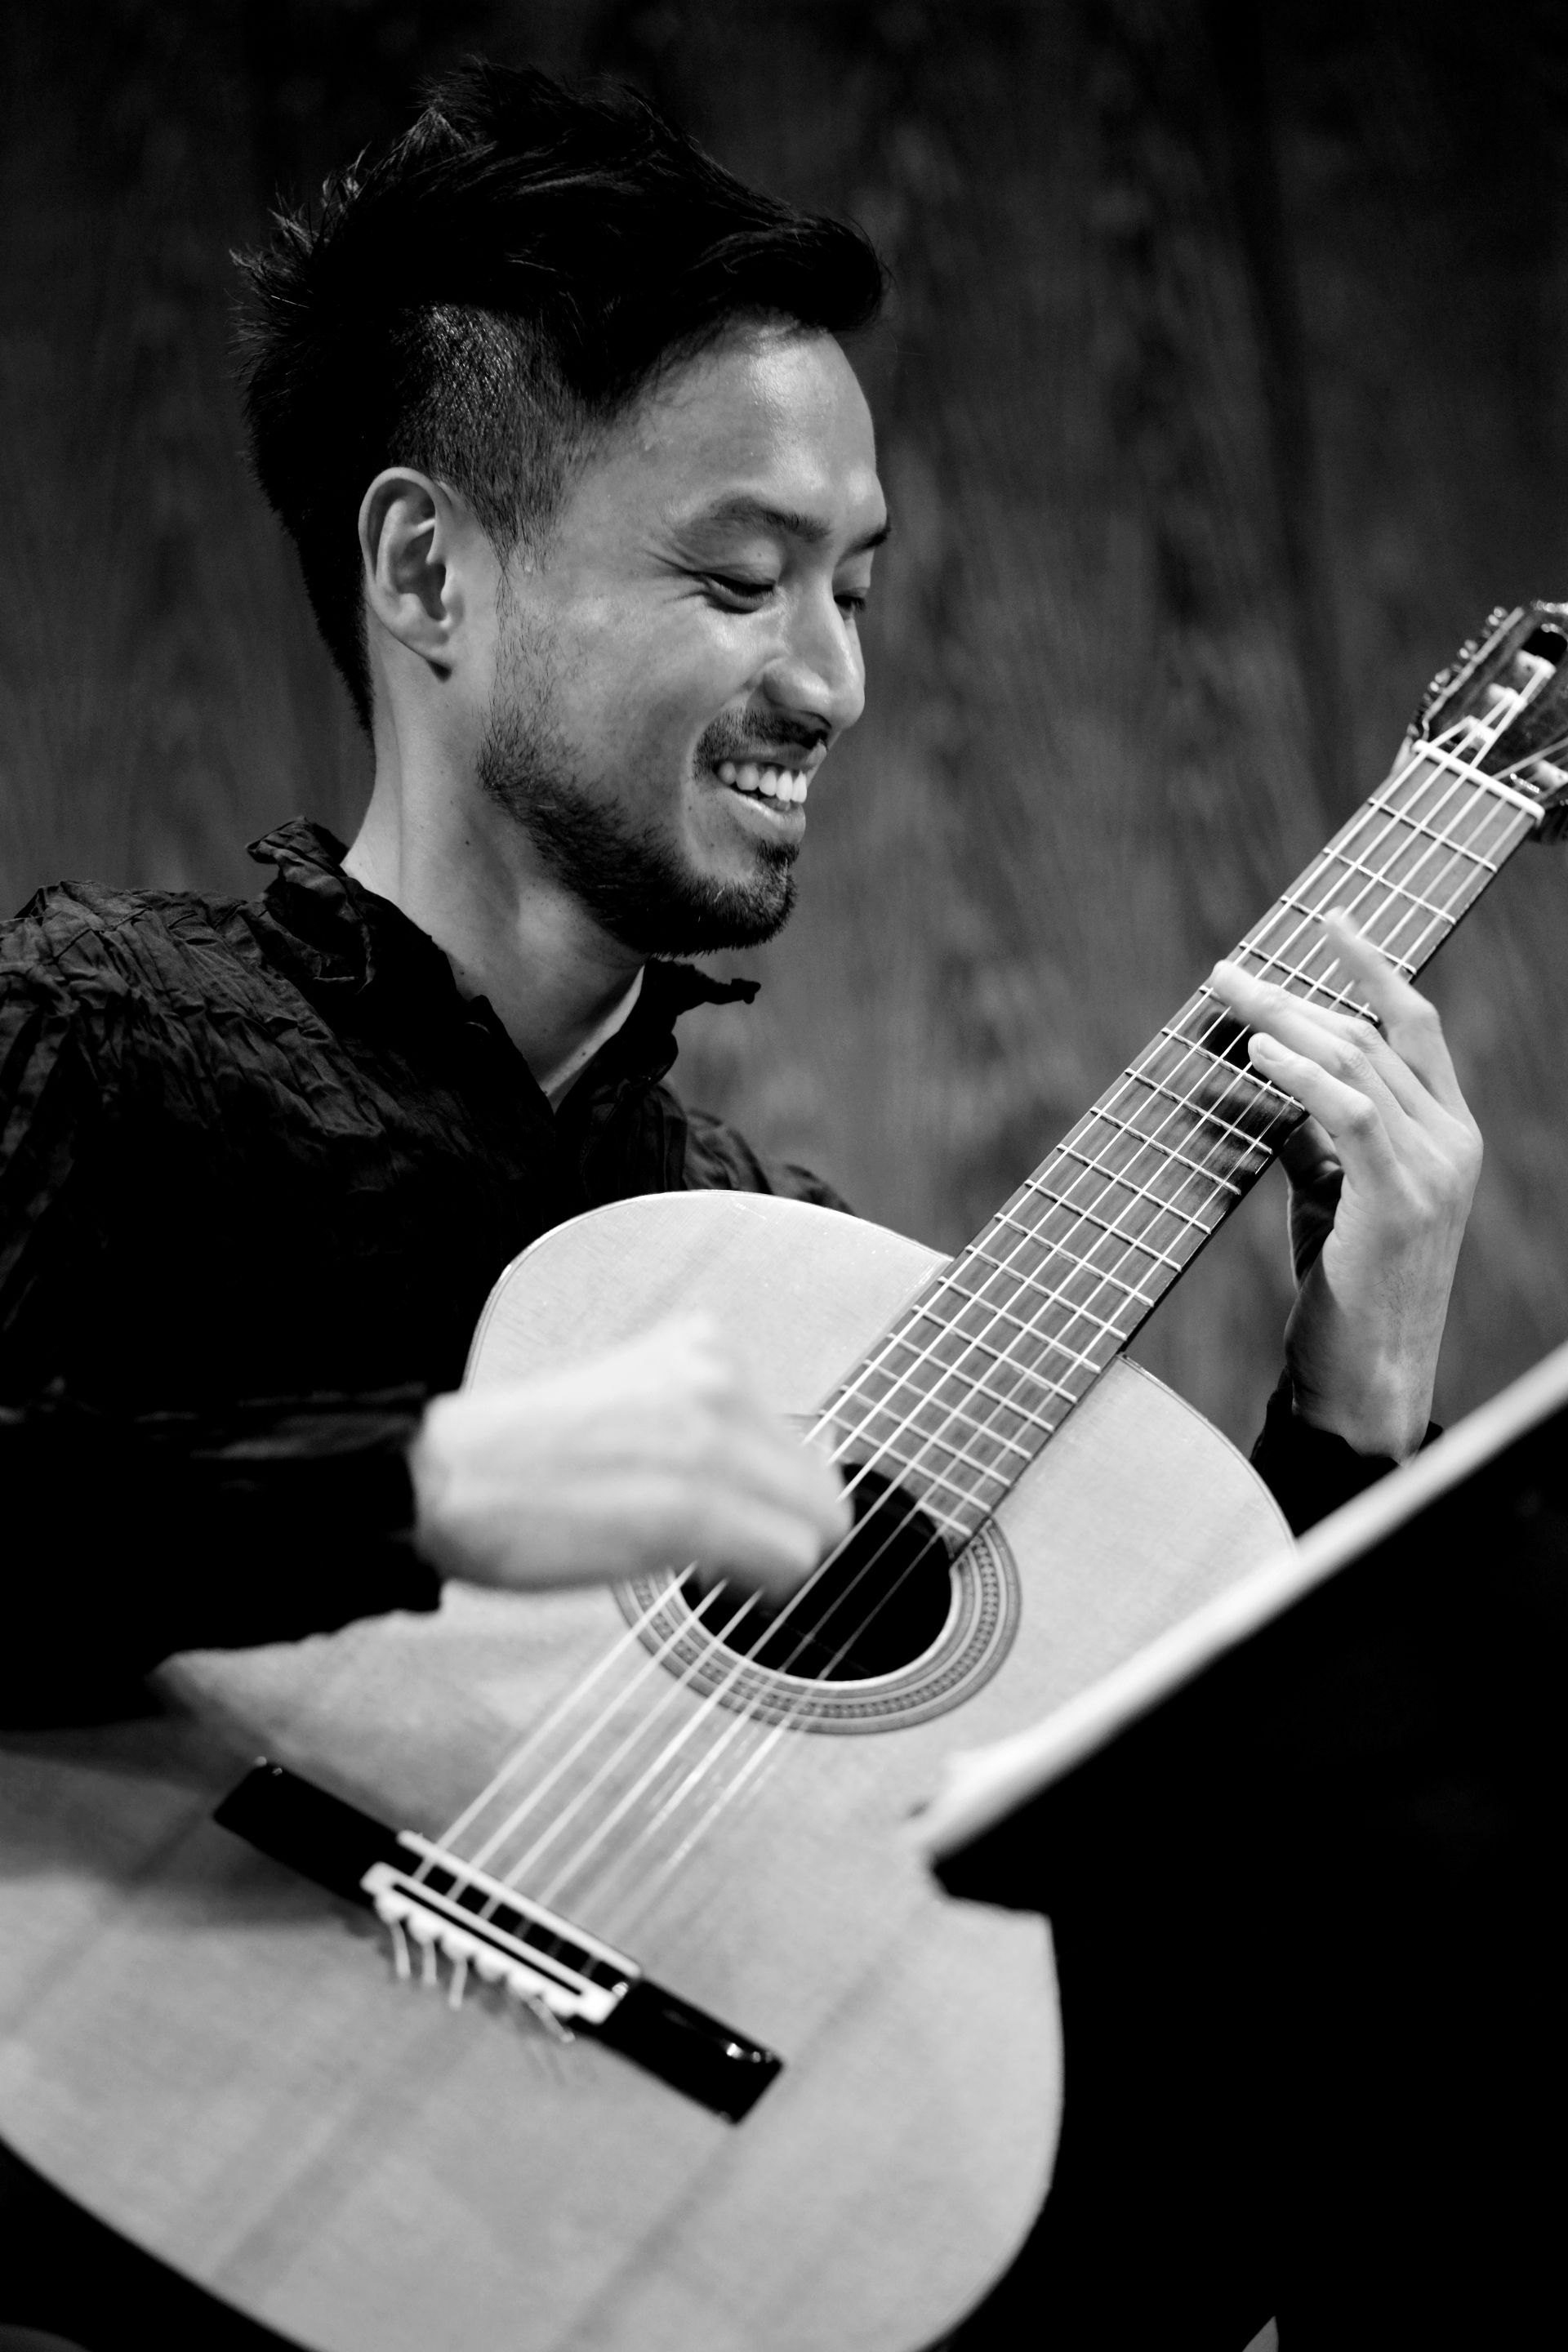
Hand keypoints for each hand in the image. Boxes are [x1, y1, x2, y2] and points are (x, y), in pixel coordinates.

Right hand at [409, 1313, 849, 1599]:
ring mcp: (708, 1438)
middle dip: (785, 1529)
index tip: (726, 1517)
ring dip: (771, 1561)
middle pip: (821, 1485)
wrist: (441, 1476)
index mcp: (703, 1345)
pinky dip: (763, 1586)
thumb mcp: (634, 1402)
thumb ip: (709, 1421)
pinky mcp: (691, 1504)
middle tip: (721, 1553)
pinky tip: (710, 1578)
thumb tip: (794, 1475)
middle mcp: (717, 1378)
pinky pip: (787, 1559)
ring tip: (703, 1562)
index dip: (771, 1497)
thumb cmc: (521, 1459)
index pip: (801, 1441)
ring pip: (815, 1525)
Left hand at [1210, 917, 1481, 1458]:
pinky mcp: (1400, 1200)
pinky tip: (1261, 1053)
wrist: (1370, 1375)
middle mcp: (1453, 1141)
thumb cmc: (1345, 1290)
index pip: (1415, 1025)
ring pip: (1362, 1062)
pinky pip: (1354, 1113)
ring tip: (1231, 1001)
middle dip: (1296, 993)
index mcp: (1447, 1133)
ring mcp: (1435, 1170)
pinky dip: (1305, 1075)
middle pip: (1375, 1033)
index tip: (1329, 920)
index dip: (1372, 966)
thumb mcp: (1331, 1195)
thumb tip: (1276, 1085)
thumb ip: (1318, 1138)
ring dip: (1288, 1022)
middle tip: (1227, 975)